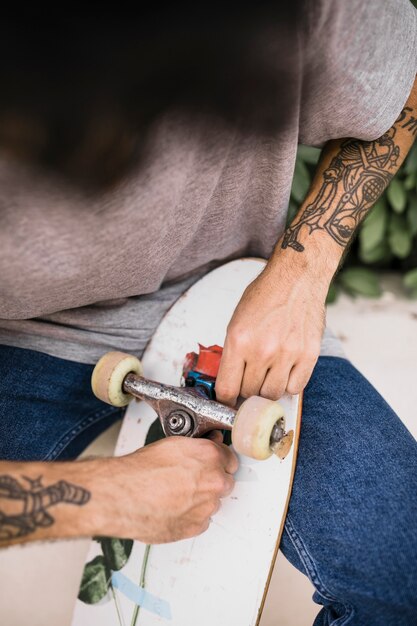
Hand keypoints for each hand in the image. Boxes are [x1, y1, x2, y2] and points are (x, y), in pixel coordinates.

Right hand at [106, 432, 237, 543]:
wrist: (123, 496)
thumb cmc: (141, 470)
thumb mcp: (172, 444)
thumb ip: (198, 446)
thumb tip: (209, 443)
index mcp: (211, 456)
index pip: (230, 459)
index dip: (218, 461)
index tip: (210, 464)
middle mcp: (214, 481)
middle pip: (225, 482)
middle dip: (212, 480)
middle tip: (190, 479)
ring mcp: (207, 506)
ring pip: (213, 502)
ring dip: (201, 499)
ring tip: (177, 494)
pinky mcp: (196, 527)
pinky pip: (202, 520)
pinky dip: (192, 516)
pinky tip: (174, 507)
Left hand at [215, 257, 326, 405]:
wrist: (297, 279)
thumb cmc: (266, 296)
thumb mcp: (236, 321)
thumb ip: (234, 353)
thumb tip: (230, 381)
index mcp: (238, 341)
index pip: (227, 389)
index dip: (225, 400)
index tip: (228, 401)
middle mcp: (262, 350)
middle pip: (249, 393)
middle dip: (247, 390)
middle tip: (250, 380)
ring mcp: (287, 354)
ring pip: (272, 394)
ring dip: (268, 389)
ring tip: (268, 374)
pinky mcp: (308, 355)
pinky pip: (295, 388)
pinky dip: (288, 384)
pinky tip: (285, 371)